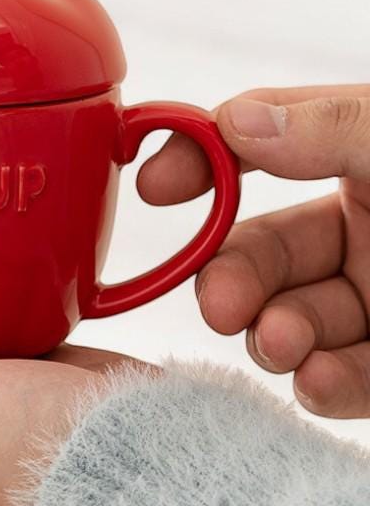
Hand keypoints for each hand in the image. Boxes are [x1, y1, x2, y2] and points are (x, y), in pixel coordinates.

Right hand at [140, 85, 369, 418]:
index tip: (157, 187)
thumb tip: (232, 121)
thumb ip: (332, 127)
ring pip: (291, 316)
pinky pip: (341, 377)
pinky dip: (318, 384)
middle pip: (263, 249)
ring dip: (269, 333)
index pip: (257, 148)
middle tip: (219, 302)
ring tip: (274, 345)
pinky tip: (313, 382)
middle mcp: (363, 229)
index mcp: (357, 159)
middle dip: (230, 276)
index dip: (201, 161)